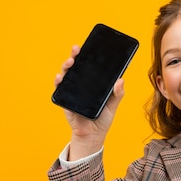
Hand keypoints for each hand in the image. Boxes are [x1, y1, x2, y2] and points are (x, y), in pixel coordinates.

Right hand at [55, 45, 125, 159]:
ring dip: (66, 66)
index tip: (90, 45)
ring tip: (70, 62)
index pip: (90, 65)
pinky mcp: (65, 99)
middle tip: (77, 50)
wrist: (92, 135)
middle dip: (75, 56)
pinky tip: (60, 77)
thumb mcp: (113, 105)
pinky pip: (59, 89)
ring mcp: (72, 90)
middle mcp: (81, 84)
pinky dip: (58, 82)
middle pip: (77, 66)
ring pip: (67, 74)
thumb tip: (121, 80)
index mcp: (93, 82)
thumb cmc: (103, 119)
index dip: (89, 54)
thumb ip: (118, 93)